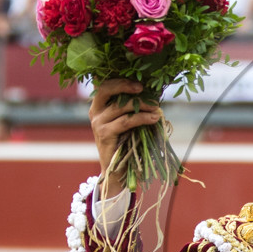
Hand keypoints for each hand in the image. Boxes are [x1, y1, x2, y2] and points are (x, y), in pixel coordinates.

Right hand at [89, 78, 161, 196]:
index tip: (139, 81)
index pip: (105, 84)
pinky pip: (125, 121)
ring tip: (157, 108)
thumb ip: (133, 108)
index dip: (120, 79)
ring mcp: (98, 123)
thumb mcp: (128, 122)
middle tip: (143, 88)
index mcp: (99, 105)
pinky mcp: (104, 134)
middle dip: (125, 85)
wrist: (117, 171)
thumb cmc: (126, 143)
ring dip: (142, 105)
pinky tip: (153, 119)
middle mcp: (95, 111)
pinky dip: (141, 118)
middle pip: (106, 89)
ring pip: (120, 106)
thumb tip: (153, 94)